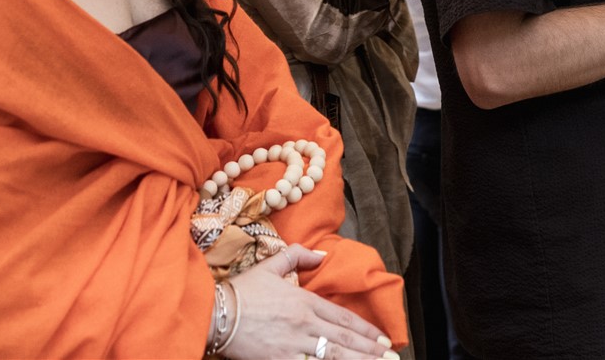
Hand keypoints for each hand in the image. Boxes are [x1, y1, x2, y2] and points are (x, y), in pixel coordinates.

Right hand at [217, 245, 393, 358]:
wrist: (213, 313)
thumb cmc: (242, 291)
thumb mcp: (270, 266)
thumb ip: (298, 255)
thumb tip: (322, 253)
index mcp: (304, 301)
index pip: (342, 318)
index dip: (365, 330)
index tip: (382, 338)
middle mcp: (303, 323)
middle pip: (343, 339)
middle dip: (369, 350)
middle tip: (391, 356)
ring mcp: (293, 345)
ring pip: (332, 356)